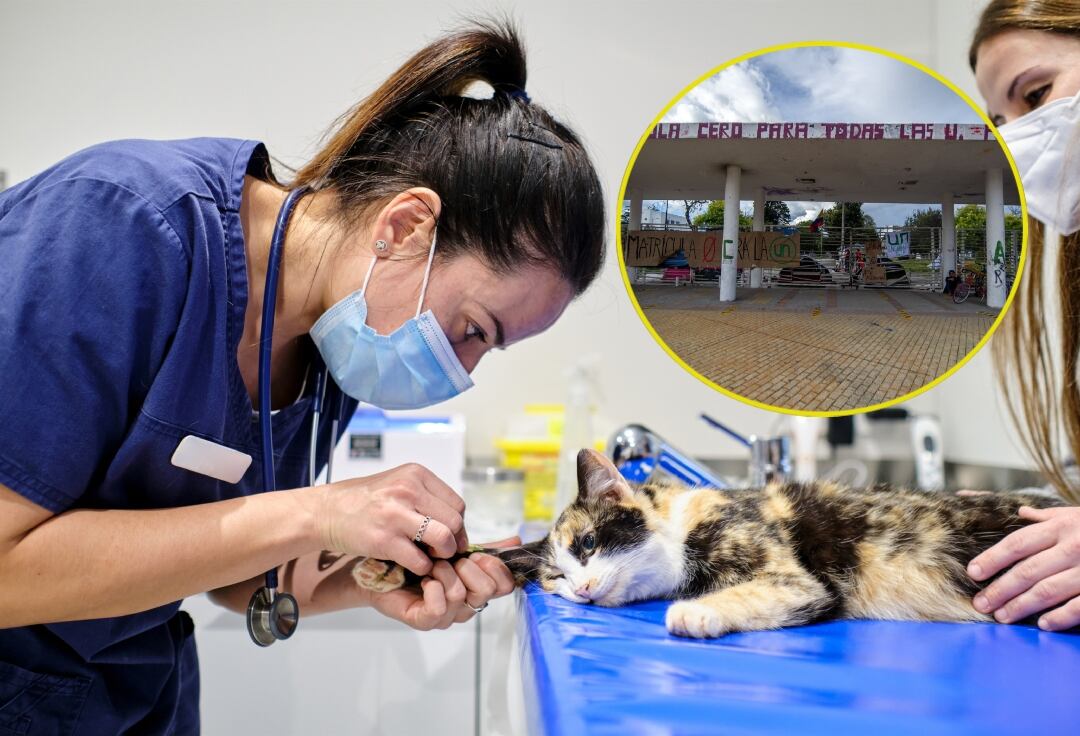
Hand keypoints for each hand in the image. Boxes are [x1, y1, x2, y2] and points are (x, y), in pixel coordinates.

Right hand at [314, 463, 467, 576]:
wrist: (325, 511)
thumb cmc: (364, 501)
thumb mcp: (398, 484)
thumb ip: (425, 497)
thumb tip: (455, 522)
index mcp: (415, 474)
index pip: (456, 503)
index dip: (458, 524)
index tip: (450, 535)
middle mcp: (408, 490)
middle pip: (454, 521)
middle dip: (454, 540)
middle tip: (443, 550)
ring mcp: (395, 515)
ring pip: (443, 538)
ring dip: (443, 553)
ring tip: (433, 557)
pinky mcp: (384, 540)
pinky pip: (419, 560)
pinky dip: (422, 567)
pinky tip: (413, 563)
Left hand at [366, 538, 517, 630]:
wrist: (377, 567)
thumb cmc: (415, 558)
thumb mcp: (453, 549)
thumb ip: (484, 547)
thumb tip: (517, 539)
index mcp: (476, 587)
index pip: (505, 584)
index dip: (496, 566)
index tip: (477, 552)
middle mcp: (465, 604)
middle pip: (489, 590)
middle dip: (471, 567)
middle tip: (452, 558)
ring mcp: (445, 615)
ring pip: (462, 595)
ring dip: (445, 573)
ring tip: (430, 565)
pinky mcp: (423, 620)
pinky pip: (439, 609)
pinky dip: (433, 589)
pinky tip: (424, 579)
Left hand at [968, 506, 1079, 630]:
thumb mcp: (1076, 515)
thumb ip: (1048, 518)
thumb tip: (1020, 512)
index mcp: (1062, 527)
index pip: (1018, 543)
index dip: (993, 558)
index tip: (974, 572)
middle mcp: (1073, 547)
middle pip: (1028, 571)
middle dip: (1001, 589)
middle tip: (981, 604)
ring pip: (1049, 590)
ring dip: (1022, 606)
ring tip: (1003, 616)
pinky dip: (1061, 616)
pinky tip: (1043, 624)